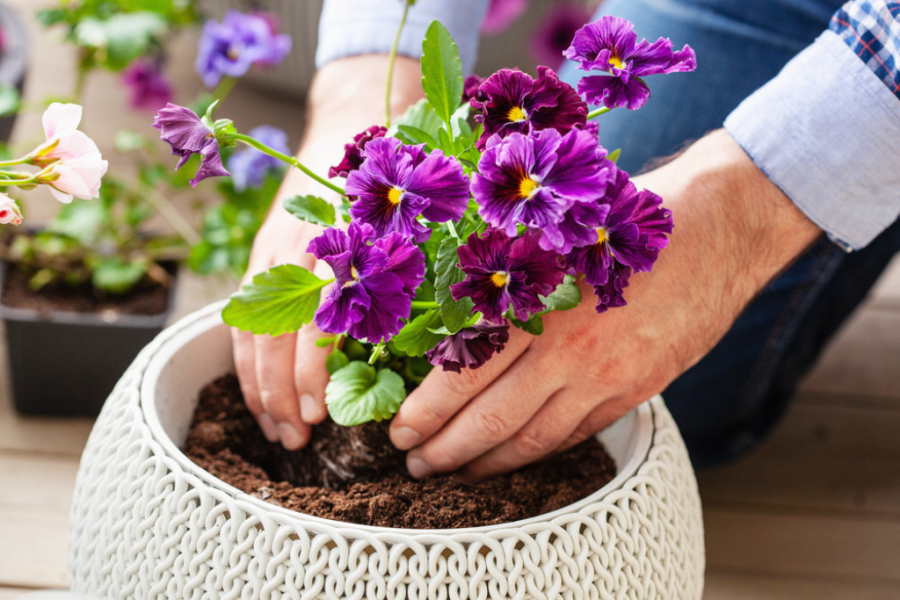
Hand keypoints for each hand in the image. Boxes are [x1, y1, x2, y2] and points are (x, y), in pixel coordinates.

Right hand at [231, 55, 423, 449]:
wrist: (350, 112)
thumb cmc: (396, 171)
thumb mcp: (414, 212)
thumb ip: (421, 267)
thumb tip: (449, 339)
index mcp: (339, 243)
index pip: (312, 322)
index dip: (311, 373)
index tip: (321, 413)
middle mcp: (298, 249)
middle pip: (276, 336)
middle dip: (283, 393)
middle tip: (302, 438)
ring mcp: (273, 252)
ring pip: (252, 334)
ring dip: (261, 389)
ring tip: (281, 434)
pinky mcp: (262, 255)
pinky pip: (242, 320)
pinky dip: (246, 364)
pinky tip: (260, 398)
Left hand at [389, 130, 821, 478]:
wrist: (721, 227)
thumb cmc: (627, 216)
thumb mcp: (555, 231)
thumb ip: (502, 274)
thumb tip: (443, 315)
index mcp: (539, 306)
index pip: (465, 376)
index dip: (425, 413)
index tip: (399, 432)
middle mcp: (571, 351)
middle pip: (492, 420)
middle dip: (445, 451)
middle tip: (414, 466)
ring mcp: (607, 377)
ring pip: (534, 439)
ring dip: (488, 463)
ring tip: (455, 473)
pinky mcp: (638, 389)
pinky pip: (577, 435)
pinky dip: (538, 453)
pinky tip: (514, 458)